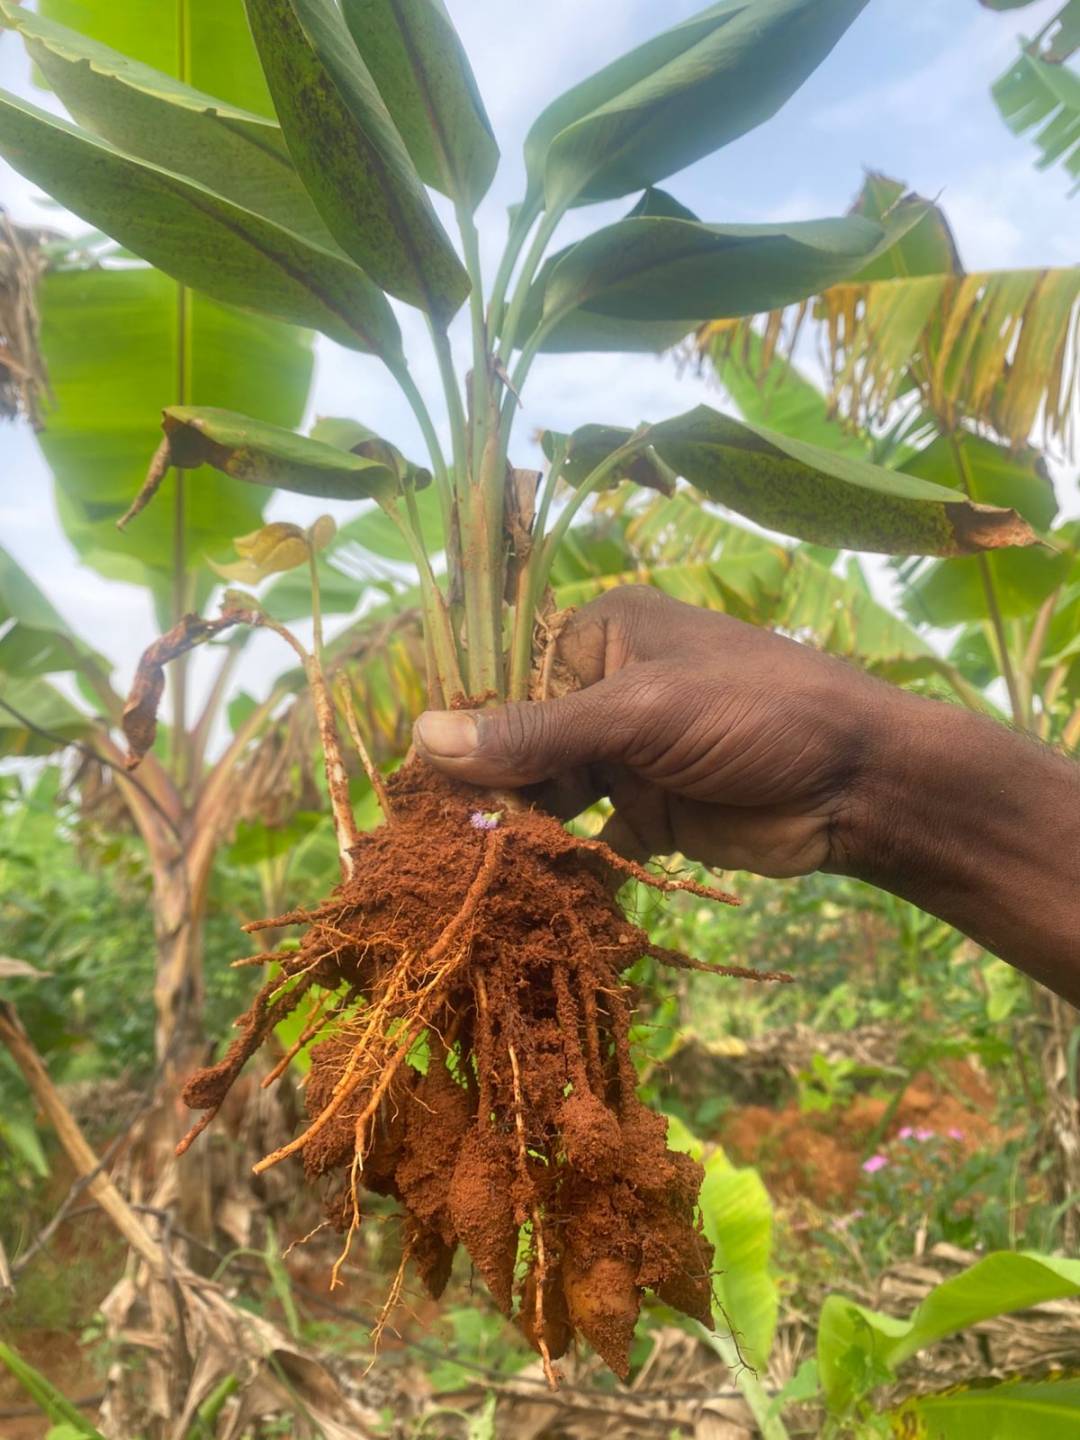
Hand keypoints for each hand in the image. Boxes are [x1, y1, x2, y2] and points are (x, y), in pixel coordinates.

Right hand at [412, 586, 886, 877]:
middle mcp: (608, 691)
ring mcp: (629, 756)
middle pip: (523, 740)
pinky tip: (530, 889)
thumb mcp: (641, 713)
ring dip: (520, 827)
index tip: (414, 779)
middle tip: (433, 837)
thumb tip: (423, 735)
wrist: (861, 784)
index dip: (462, 727)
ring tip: (469, 868)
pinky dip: (566, 862)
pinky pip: (589, 838)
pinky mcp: (651, 814)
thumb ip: (537, 731)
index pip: (508, 678)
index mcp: (604, 636)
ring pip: (551, 792)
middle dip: (486, 786)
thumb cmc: (758, 714)